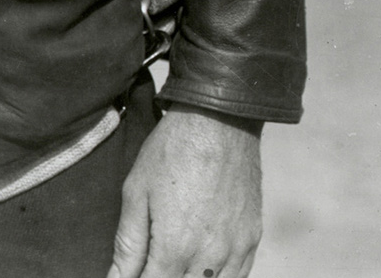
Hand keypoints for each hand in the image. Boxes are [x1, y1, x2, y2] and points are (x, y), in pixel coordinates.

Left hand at [107, 107, 262, 277]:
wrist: (219, 119)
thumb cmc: (172, 150)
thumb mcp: (137, 190)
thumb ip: (128, 243)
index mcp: (175, 248)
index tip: (130, 273)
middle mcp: (209, 258)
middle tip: (151, 262)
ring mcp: (235, 251)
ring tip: (173, 262)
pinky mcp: (252, 239)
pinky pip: (237, 277)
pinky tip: (201, 266)